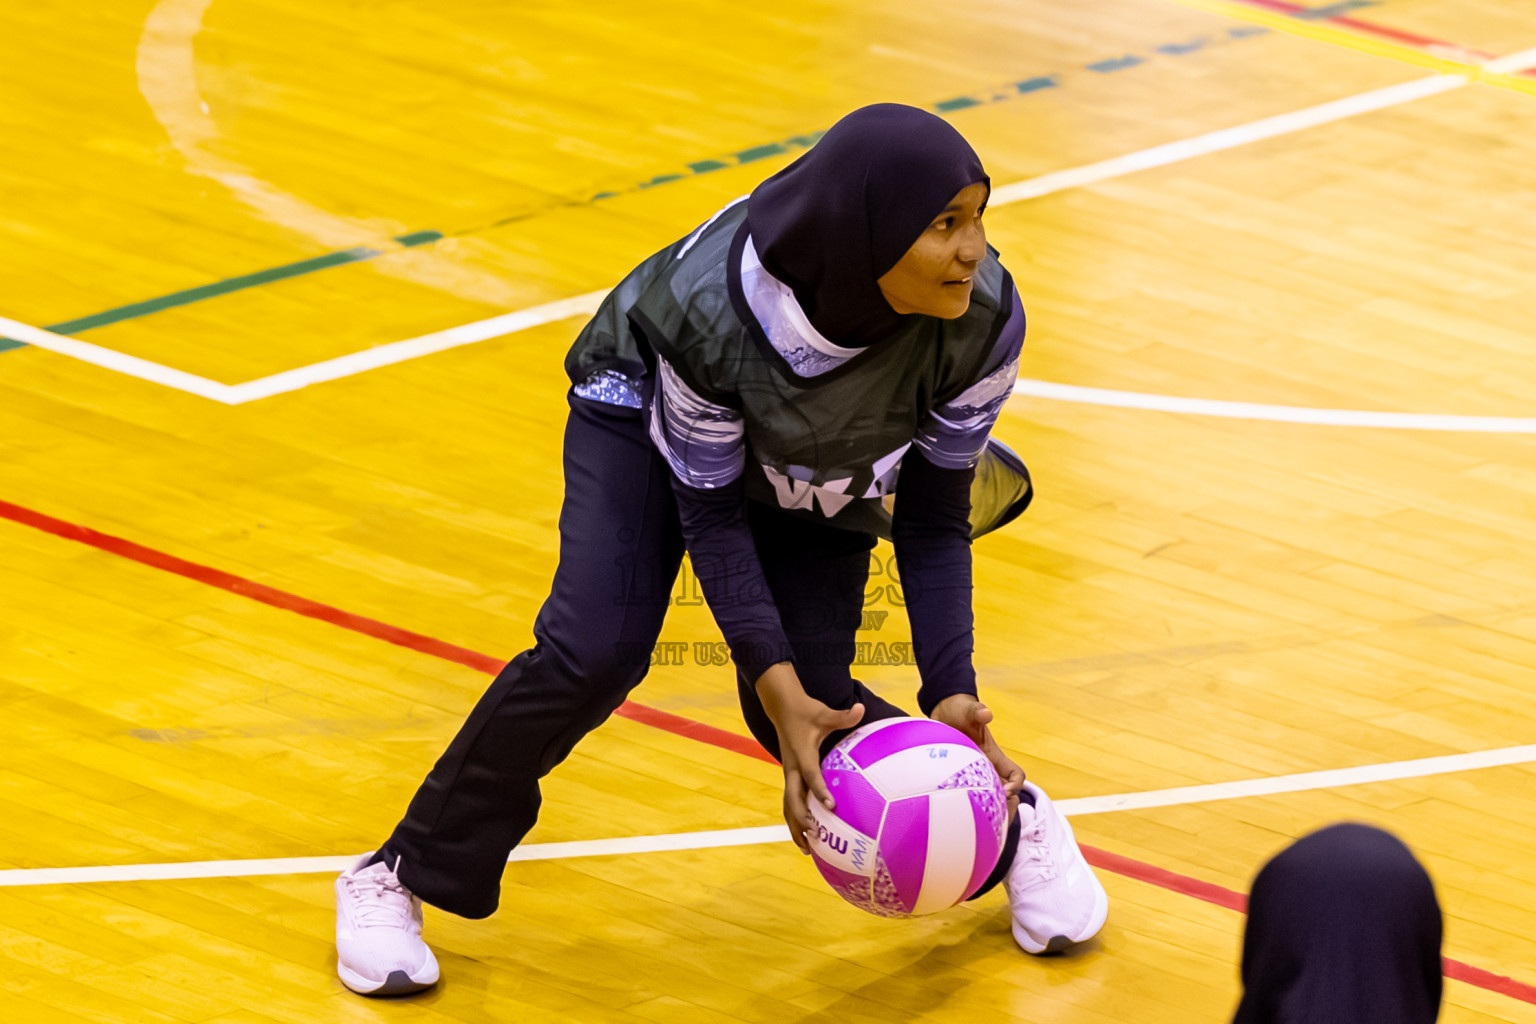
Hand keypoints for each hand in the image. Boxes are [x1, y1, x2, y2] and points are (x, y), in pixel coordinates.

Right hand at [755, 663, 864, 853]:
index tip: (832, 806)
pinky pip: (790, 802)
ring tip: (807, 848)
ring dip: (795, 826)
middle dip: (802, 818)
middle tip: (817, 835)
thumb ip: (843, 716)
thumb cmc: (805, 710)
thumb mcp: (824, 713)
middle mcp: (792, 768)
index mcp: (801, 754)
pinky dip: (795, 819)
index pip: (810, 775)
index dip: (820, 790)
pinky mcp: (789, 777)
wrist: (781, 707)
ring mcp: (789, 773)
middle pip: (793, 799)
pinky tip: (805, 836)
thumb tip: (860, 709)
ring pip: (787, 805)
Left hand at [930, 694, 1023, 820]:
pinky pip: (965, 798)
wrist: (944, 711)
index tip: (1005, 790)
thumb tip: (986, 714)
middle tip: (992, 821)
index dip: (1016, 785)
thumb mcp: (969, 710)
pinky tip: (951, 818)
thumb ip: (977, 712)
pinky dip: (964, 809)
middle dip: (1005, 808)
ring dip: (986, 812)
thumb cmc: (960, 710)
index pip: (1016, 775)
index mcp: (995, 756)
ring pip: (988, 801)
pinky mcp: (958, 779)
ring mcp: (973, 775)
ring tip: (975, 826)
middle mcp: (988, 768)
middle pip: (1006, 795)